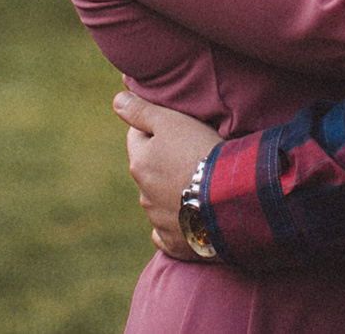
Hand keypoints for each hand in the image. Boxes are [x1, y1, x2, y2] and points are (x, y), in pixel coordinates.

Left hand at [114, 89, 223, 259]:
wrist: (226, 197)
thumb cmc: (200, 152)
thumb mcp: (171, 121)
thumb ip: (141, 110)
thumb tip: (117, 100)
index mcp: (139, 163)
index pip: (138, 138)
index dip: (156, 129)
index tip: (178, 129)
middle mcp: (144, 194)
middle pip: (150, 170)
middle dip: (163, 163)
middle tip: (192, 154)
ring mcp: (158, 221)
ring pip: (160, 201)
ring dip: (173, 192)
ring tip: (201, 184)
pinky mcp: (175, 244)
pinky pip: (169, 234)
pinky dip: (177, 226)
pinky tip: (191, 219)